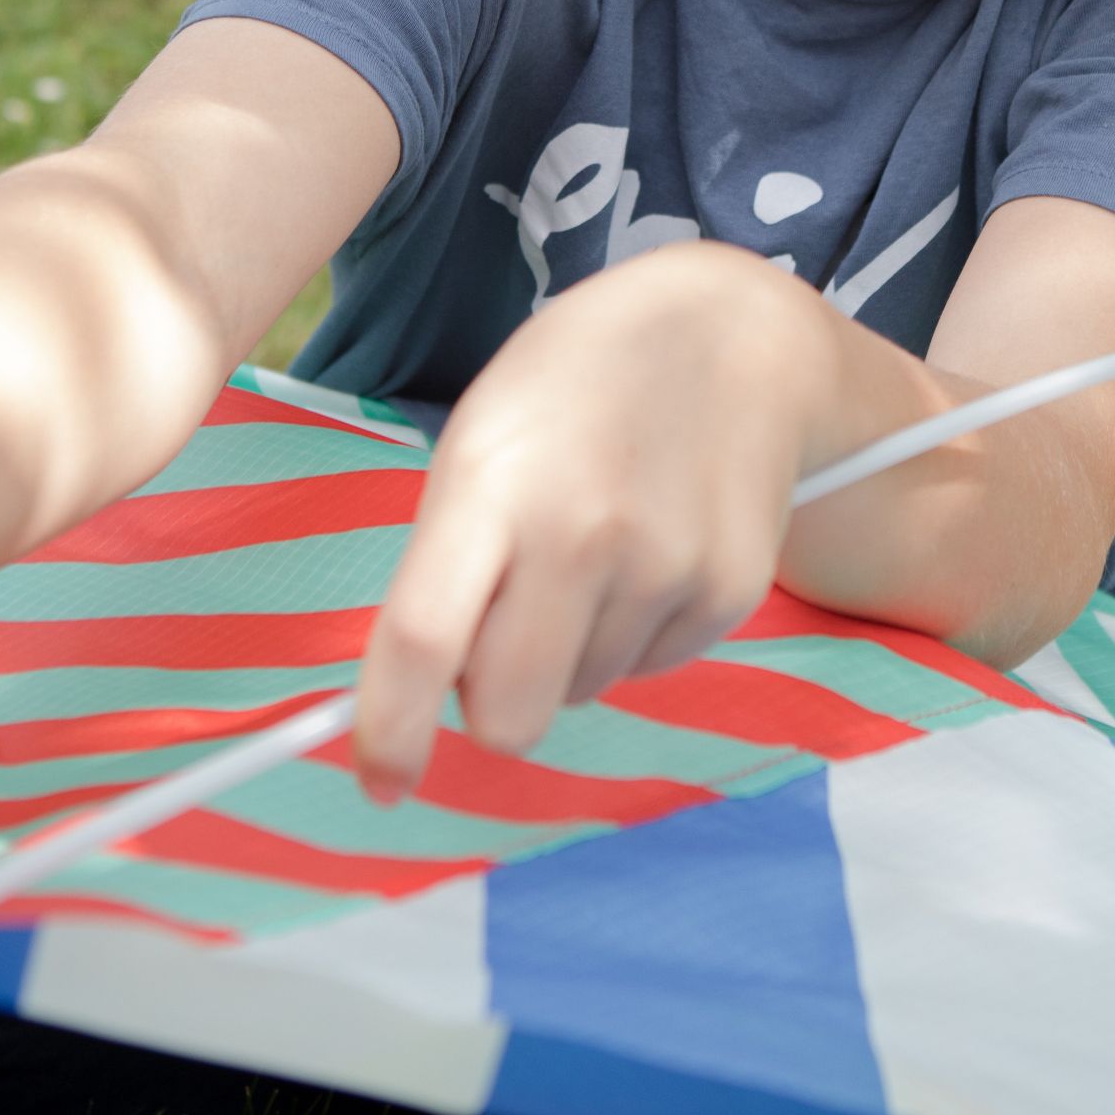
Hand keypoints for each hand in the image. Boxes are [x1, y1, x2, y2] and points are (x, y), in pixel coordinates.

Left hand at [349, 241, 831, 795]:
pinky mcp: (731, 591)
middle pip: (509, 715)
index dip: (390, 732)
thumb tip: (428, 693)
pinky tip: (651, 547)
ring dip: (568, 652)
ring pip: (579, 693)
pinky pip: (647, 669)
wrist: (732, 332)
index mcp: (494, 484)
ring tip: (595, 548)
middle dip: (490, 702)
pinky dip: (632, 632)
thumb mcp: (483, 437)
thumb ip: (449, 559)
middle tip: (501, 631)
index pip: (423, 639)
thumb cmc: (574, 386)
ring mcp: (668, 567)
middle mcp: (584, 533)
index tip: (382, 782)